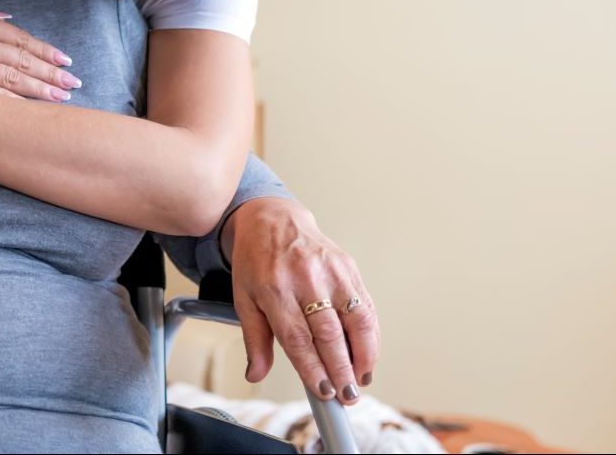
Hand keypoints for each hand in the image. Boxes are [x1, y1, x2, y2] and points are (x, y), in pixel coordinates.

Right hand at [0, 0, 80, 100]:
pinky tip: (25, 111)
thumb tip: (7, 20)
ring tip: (61, 97)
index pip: (21, 39)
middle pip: (23, 60)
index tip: (65, 60)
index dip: (46, 51)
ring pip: (10, 78)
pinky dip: (8, 103)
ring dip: (39, 89)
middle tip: (74, 83)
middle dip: (52, 73)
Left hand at [223, 198, 379, 406]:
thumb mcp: (244, 299)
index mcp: (274, 288)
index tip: (323, 392)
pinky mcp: (348, 266)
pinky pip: (365, 305)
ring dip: (364, 355)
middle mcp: (305, 278)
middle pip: (329, 333)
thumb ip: (254, 340)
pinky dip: (371, 334)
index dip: (313, 369)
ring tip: (362, 380)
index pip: (297, 338)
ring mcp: (331, 270)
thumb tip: (255, 374)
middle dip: (341, 370)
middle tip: (347, 395)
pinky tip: (368, 354)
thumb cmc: (256, 262)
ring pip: (356, 319)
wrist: (272, 220)